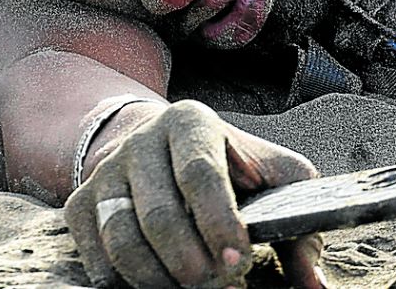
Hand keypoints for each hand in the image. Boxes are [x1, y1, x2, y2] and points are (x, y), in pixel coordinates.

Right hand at [66, 100, 325, 288]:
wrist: (156, 147)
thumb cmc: (233, 168)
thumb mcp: (274, 178)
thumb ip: (299, 227)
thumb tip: (314, 287)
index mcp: (192, 123)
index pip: (200, 172)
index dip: (218, 220)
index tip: (239, 261)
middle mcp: (142, 142)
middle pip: (157, 212)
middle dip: (187, 260)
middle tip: (212, 285)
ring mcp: (105, 174)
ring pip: (121, 237)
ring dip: (155, 278)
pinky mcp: (80, 206)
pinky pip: (95, 257)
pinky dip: (124, 282)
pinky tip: (155, 286)